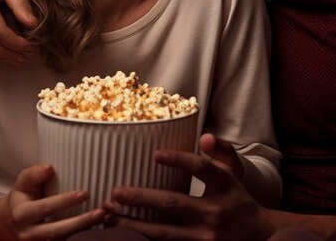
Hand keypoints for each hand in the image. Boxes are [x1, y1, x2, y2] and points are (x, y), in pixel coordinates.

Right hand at [0, 164, 104, 240]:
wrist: (9, 223)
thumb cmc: (22, 196)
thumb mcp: (22, 183)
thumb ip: (33, 174)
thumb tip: (49, 168)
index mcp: (22, 213)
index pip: (46, 207)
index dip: (65, 201)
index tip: (84, 193)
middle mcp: (29, 232)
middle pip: (57, 230)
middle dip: (79, 222)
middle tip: (100, 211)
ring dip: (82, 232)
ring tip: (101, 219)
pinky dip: (78, 239)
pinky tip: (94, 230)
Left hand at [104, 147, 274, 240]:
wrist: (259, 236)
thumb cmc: (237, 197)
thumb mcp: (234, 170)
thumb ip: (220, 149)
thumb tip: (204, 137)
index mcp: (224, 185)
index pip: (201, 168)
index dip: (178, 160)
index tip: (155, 155)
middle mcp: (215, 212)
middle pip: (173, 203)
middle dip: (141, 198)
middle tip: (115, 192)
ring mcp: (206, 238)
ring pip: (164, 232)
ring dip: (133, 224)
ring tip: (109, 214)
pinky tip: (123, 233)